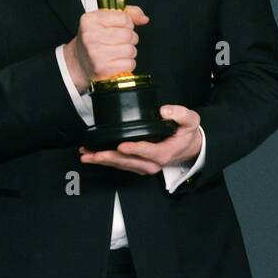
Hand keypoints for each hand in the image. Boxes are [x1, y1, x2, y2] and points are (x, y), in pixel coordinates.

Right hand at [62, 6, 148, 92]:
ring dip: (129, 51)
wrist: (78, 62)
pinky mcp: (103, 68)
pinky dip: (128, 63)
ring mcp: (96, 53)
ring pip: (131, 50)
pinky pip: (129, 64)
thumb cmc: (93, 39)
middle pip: (129, 35)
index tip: (121, 27)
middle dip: (130, 38)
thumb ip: (127, 14)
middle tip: (121, 41)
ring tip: (119, 51)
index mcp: (91, 20)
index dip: (128, 24)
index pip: (124, 18)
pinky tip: (118, 61)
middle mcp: (91, 36)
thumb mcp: (104, 20)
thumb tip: (144, 19)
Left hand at [78, 105, 202, 174]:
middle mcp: (153, 164)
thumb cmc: (186, 133)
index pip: (147, 151)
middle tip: (94, 154)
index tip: (121, 145)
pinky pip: (120, 165)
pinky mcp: (137, 166)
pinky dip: (105, 160)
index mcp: (164, 153)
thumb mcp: (190, 120)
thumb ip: (179, 114)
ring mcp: (144, 167)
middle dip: (109, 157)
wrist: (187, 147)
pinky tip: (92, 156)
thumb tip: (164, 111)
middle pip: (128, 161)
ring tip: (87, 155)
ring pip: (121, 165)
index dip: (134, 149)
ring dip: (103, 160)